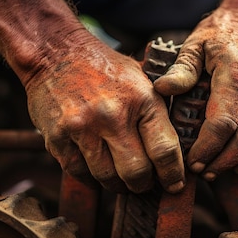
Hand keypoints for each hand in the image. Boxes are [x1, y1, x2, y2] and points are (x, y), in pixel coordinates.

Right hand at [24, 31, 184, 193]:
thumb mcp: (141, 76)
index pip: (164, 149)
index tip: (174, 184)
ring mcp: (83, 127)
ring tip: (120, 177)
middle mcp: (113, 114)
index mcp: (142, 97)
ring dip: (117, 184)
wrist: (55, 52)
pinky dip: (90, 175)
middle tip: (145, 183)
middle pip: (136, 172)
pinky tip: (95, 165)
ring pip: (107, 177)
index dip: (173, 174)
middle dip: (143, 185)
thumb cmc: (103, 67)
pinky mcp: (58, 137)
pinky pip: (79, 172)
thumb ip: (160, 107)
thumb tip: (182, 146)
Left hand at [154, 6, 237, 179]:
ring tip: (220, 169)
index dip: (206, 147)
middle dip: (222, 160)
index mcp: (236, 66)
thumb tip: (162, 90)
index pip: (222, 119)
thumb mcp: (195, 44)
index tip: (191, 161)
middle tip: (203, 170)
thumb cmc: (221, 34)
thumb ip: (181, 69)